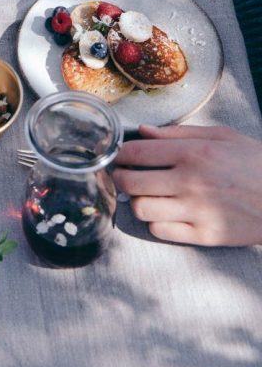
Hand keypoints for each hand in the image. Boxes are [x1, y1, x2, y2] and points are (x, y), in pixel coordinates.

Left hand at [113, 124, 261, 246]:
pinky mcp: (205, 235)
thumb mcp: (220, 135)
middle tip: (124, 176)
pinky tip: (164, 212)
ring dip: (138, 202)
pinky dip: (156, 222)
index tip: (119, 156)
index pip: (136, 153)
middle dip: (121, 178)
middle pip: (131, 183)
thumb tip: (144, 132)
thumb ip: (178, 133)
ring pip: (142, 209)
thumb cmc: (254, 162)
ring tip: (146, 195)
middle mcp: (190, 181)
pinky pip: (161, 231)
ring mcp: (196, 211)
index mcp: (192, 152)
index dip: (120, 155)